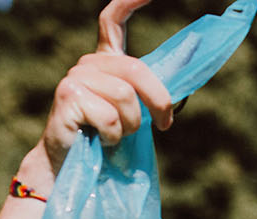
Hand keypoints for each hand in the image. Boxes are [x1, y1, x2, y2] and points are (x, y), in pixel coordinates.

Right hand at [39, 0, 174, 172]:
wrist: (71, 165)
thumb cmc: (106, 138)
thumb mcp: (135, 112)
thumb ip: (153, 91)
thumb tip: (188, 69)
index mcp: (105, 62)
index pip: (112, 21)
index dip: (129, 3)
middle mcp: (88, 63)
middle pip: (137, 69)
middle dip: (159, 101)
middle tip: (164, 124)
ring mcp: (76, 76)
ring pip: (126, 96)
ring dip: (131, 125)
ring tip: (116, 134)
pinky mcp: (68, 96)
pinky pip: (111, 116)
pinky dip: (114, 136)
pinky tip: (99, 139)